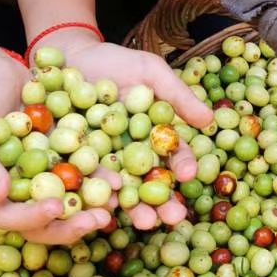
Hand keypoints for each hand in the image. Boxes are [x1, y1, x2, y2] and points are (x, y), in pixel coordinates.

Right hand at [0, 46, 112, 244]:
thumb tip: (1, 194)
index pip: (10, 218)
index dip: (33, 219)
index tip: (57, 207)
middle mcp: (18, 188)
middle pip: (45, 221)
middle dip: (72, 225)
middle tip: (99, 219)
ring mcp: (42, 173)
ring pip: (69, 201)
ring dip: (93, 207)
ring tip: (117, 203)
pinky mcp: (61, 154)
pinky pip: (81, 172)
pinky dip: (99, 177)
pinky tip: (118, 176)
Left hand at [47, 32, 211, 226]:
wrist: (68, 54)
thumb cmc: (114, 62)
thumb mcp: (149, 71)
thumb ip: (177, 95)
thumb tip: (208, 119)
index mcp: (151, 138)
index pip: (172, 156)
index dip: (182, 165)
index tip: (189, 174)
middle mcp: (128, 156)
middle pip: (147, 183)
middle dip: (160, 204)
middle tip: (172, 218)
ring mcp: (98, 163)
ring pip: (116, 190)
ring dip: (130, 208)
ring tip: (141, 221)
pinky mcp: (68, 163)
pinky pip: (80, 181)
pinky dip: (90, 194)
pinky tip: (99, 207)